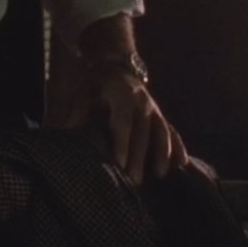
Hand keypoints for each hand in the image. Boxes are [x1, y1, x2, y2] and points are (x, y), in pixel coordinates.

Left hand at [78, 67, 186, 184]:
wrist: (116, 65)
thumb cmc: (96, 84)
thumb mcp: (84, 93)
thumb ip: (78, 113)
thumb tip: (66, 132)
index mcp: (122, 95)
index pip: (123, 123)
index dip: (121, 144)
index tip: (119, 165)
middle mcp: (142, 102)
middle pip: (142, 133)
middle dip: (139, 158)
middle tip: (134, 181)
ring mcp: (154, 108)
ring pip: (162, 132)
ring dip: (162, 154)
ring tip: (160, 175)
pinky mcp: (160, 114)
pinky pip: (171, 130)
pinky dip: (178, 146)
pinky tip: (182, 163)